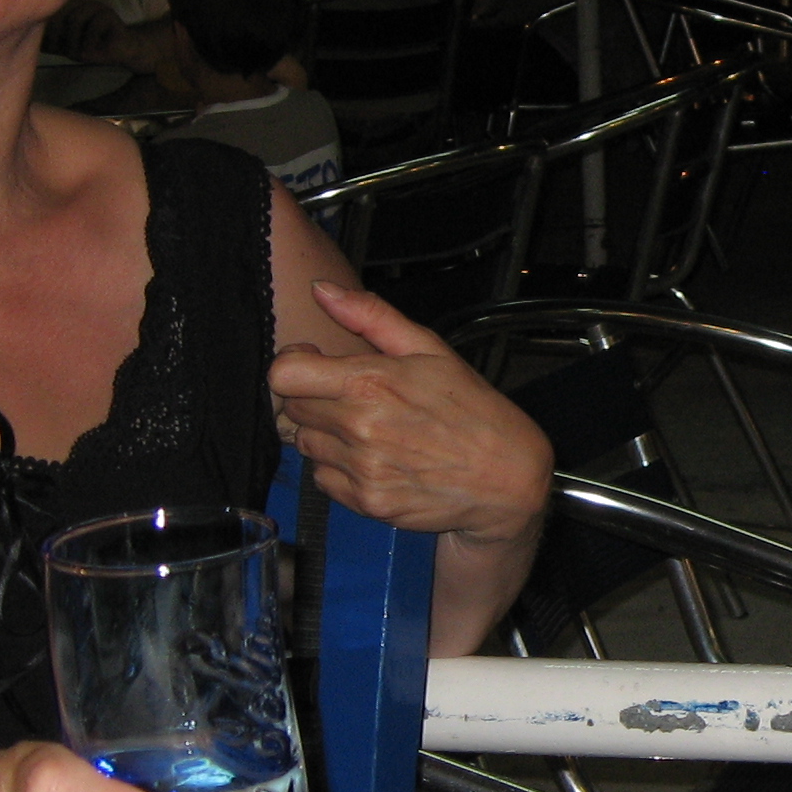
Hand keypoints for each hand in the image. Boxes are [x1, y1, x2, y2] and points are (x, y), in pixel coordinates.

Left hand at [46, 0, 126, 63]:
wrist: (120, 50)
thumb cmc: (93, 47)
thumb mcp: (67, 47)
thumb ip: (50, 42)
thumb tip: (29, 41)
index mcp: (68, 7)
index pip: (50, 13)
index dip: (47, 31)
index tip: (48, 48)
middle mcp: (80, 3)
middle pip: (60, 14)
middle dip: (58, 35)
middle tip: (61, 51)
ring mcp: (95, 7)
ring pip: (75, 19)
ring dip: (73, 40)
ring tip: (76, 54)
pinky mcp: (109, 14)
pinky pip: (94, 26)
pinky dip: (89, 41)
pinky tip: (90, 51)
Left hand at [268, 281, 551, 549]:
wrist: (507, 478)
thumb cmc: (472, 410)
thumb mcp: (430, 349)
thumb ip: (369, 315)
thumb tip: (321, 290)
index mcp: (370, 382)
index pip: (284, 375)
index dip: (292, 365)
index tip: (313, 365)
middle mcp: (359, 427)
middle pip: (291, 410)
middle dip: (312, 400)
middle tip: (351, 399)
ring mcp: (361, 468)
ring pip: (305, 446)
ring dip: (325, 436)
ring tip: (367, 431)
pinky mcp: (365, 501)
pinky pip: (323, 480)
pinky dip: (339, 469)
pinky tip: (374, 459)